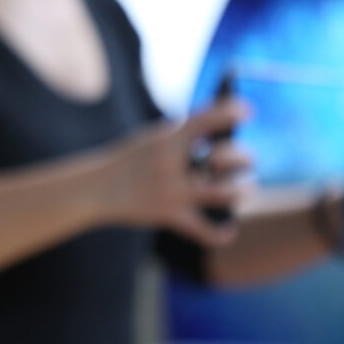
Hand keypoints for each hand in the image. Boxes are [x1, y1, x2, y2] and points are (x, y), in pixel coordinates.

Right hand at [102, 99, 252, 245]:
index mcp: (167, 139)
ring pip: (225, 194)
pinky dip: (219, 233)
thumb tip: (221, 131)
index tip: (247, 111)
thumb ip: (181, 135)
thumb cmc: (127, 162)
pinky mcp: (169, 215)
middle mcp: (172, 163)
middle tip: (248, 161)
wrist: (95, 189)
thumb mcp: (150, 140)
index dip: (231, 111)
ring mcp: (172, 191)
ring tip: (244, 190)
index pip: (207, 119)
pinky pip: (204, 230)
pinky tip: (228, 230)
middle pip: (227, 159)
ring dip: (241, 192)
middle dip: (243, 158)